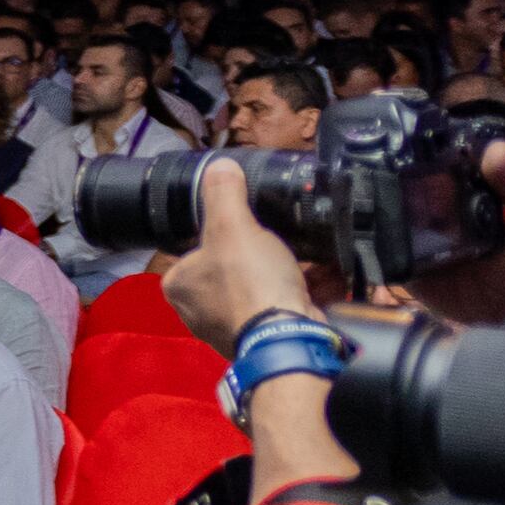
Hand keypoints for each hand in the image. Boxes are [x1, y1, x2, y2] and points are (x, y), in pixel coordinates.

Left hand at [159, 154, 315, 345]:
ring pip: (262, 287)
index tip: (246, 227)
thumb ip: (224, 195)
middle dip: (259, 255)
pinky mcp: (268, 337)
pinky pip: (285, 304)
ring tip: (304, 256)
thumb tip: (219, 166)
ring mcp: (233, 327)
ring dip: (286, 272)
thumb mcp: (232, 226)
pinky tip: (326, 274)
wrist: (289, 336)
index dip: (222, 235)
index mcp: (178, 285)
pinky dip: (306, 290)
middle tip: (277, 241)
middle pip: (232, 268)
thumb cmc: (250, 281)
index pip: (194, 250)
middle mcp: (198, 310)